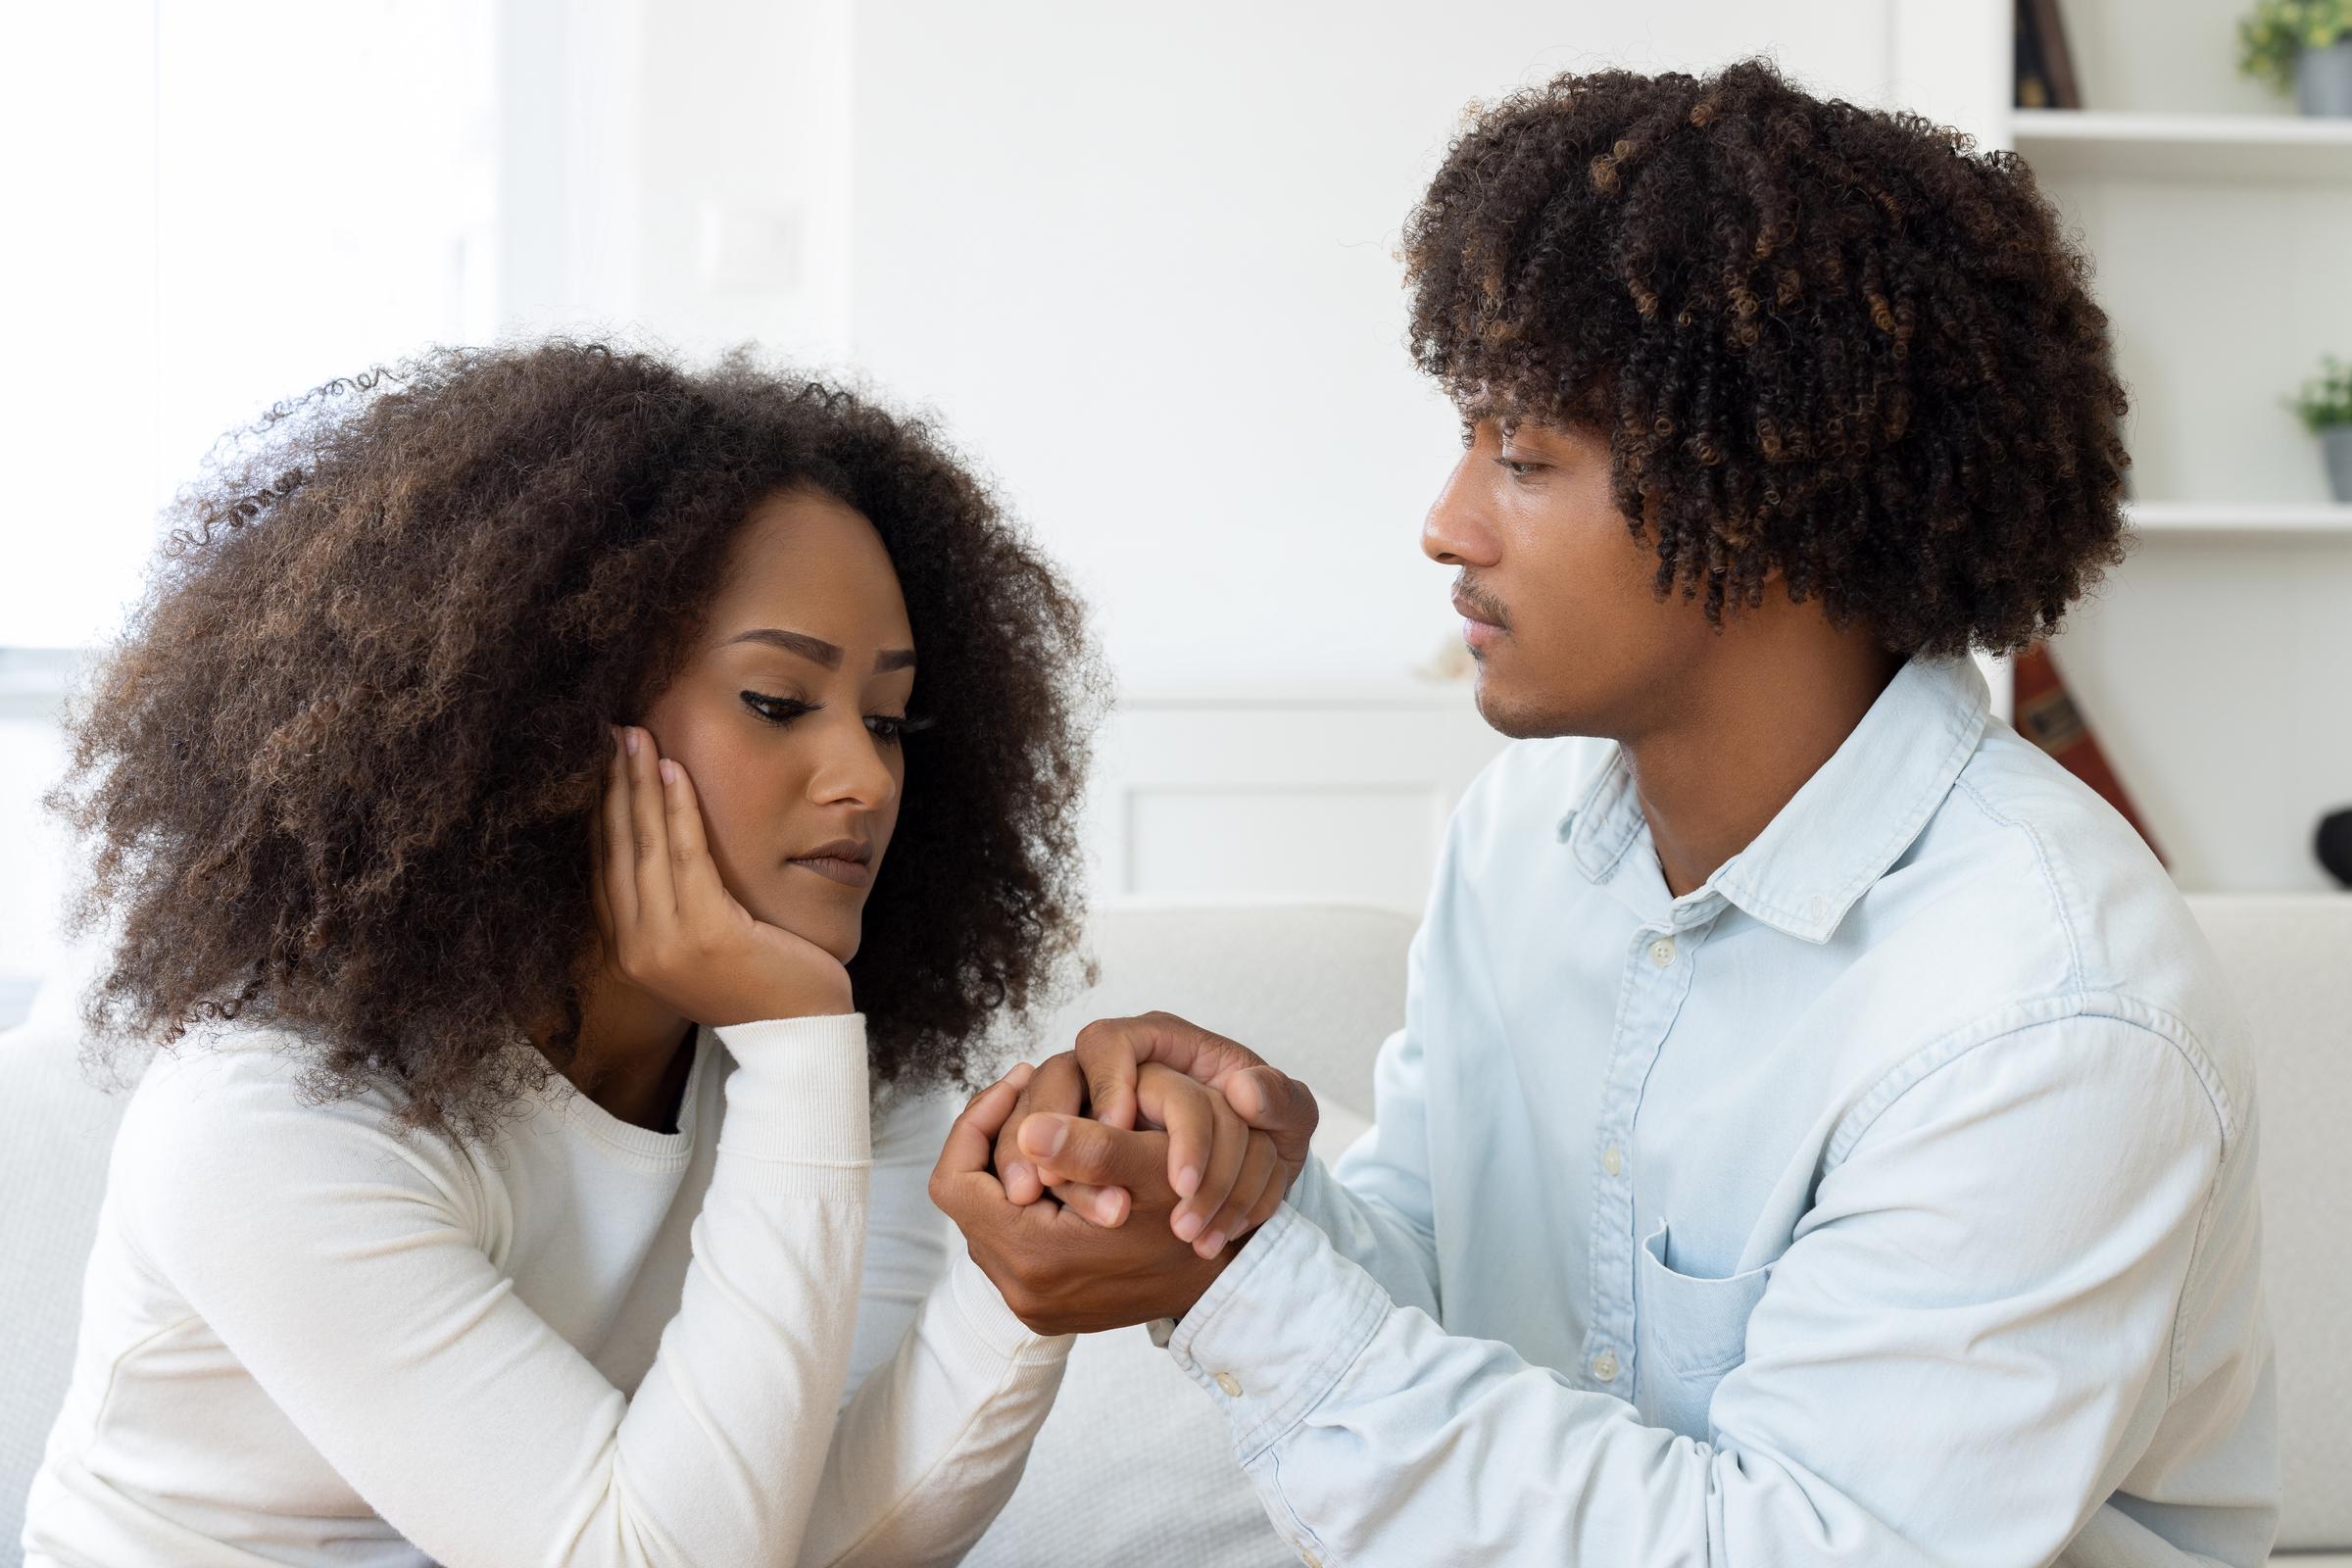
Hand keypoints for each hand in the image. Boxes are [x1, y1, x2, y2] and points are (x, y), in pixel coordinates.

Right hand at [592, 724, 852, 1023]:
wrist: (799, 1035)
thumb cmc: (760, 981)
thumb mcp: (702, 944)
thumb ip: (672, 907)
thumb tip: (659, 846)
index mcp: (628, 951)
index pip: (602, 867)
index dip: (599, 811)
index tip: (600, 763)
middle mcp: (635, 950)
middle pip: (615, 850)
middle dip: (612, 785)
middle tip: (611, 733)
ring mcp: (665, 945)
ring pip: (644, 846)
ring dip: (639, 784)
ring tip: (636, 736)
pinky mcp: (705, 934)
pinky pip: (686, 856)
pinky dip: (677, 808)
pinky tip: (674, 770)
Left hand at [933, 1065, 1236, 1332]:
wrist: (1219, 1283)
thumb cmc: (1191, 1216)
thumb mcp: (1150, 1168)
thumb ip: (1087, 1145)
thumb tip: (1027, 1127)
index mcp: (1035, 1256)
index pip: (954, 1182)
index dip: (976, 1124)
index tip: (1015, 1084)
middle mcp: (1021, 1289)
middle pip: (966, 1198)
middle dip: (993, 1141)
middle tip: (1027, 1092)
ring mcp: (1030, 1302)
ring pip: (985, 1217)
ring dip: (1010, 1169)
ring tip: (1046, 1127)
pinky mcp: (1042, 1306)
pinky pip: (1006, 1242)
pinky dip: (1024, 1201)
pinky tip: (1059, 1168)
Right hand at [996, 1011, 1317, 1254]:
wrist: (1261, 1178)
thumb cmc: (1270, 1129)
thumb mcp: (1290, 1116)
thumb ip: (1280, 1098)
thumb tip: (1244, 1091)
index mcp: (1162, 1044)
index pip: (1109, 1042)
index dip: (1109, 1080)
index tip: (1122, 1124)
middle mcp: (1121, 1075)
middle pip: (1060, 1085)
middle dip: (1078, 1140)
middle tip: (1112, 1196)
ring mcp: (1099, 1116)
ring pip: (1052, 1135)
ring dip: (1076, 1181)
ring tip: (1113, 1219)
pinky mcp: (1091, 1157)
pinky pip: (1060, 1173)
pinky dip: (1078, 1202)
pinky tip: (1109, 1228)